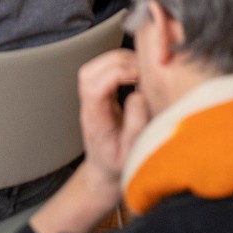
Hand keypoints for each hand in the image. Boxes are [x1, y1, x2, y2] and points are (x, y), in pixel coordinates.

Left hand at [75, 49, 148, 184]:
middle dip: (118, 62)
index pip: (94, 87)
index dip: (117, 74)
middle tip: (143, 69)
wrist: (106, 171)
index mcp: (95, 121)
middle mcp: (89, 107)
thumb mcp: (132, 151)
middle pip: (90, 72)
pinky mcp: (98, 94)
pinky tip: (136, 73)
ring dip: (119, 61)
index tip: (139, 75)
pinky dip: (120, 64)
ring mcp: (91, 100)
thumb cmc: (120, 164)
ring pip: (94, 67)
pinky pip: (102, 70)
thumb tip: (138, 94)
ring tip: (141, 70)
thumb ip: (136, 124)